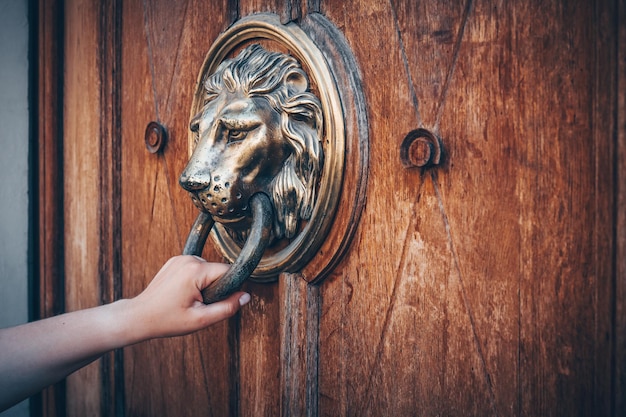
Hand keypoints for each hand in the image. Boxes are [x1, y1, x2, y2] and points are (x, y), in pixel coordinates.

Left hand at [128, 255, 250, 339]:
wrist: (139, 316)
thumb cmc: (167, 320)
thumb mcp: (201, 319)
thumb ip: (227, 308)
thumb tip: (246, 296)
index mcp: (195, 270)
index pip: (227, 272)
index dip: (228, 289)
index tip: (215, 302)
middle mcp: (187, 259)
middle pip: (217, 271)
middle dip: (214, 288)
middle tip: (198, 305)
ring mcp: (179, 258)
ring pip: (207, 270)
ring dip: (205, 284)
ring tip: (189, 300)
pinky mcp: (174, 261)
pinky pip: (196, 268)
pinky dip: (195, 280)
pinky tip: (183, 294)